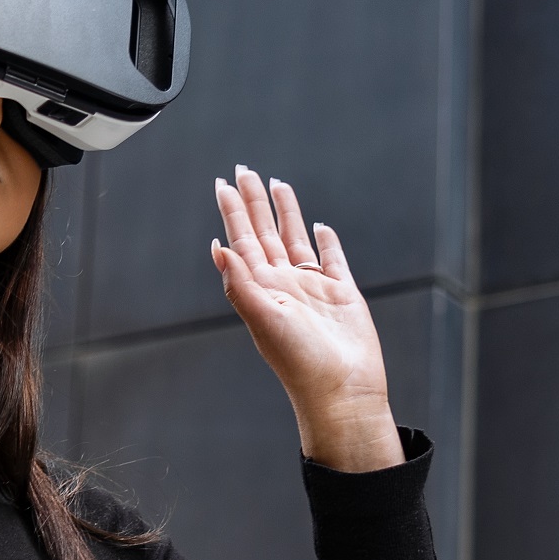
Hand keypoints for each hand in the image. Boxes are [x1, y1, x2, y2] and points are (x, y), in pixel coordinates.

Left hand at [211, 166, 404, 472]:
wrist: (342, 390)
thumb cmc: (300, 361)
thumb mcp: (264, 319)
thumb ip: (240, 283)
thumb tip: (216, 248)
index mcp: (261, 288)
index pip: (242, 240)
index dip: (231, 212)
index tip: (222, 183)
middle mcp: (283, 285)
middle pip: (265, 232)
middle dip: (253, 201)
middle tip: (243, 169)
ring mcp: (312, 288)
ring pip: (295, 240)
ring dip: (285, 213)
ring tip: (276, 184)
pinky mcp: (342, 294)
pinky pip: (331, 260)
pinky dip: (325, 242)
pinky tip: (319, 226)